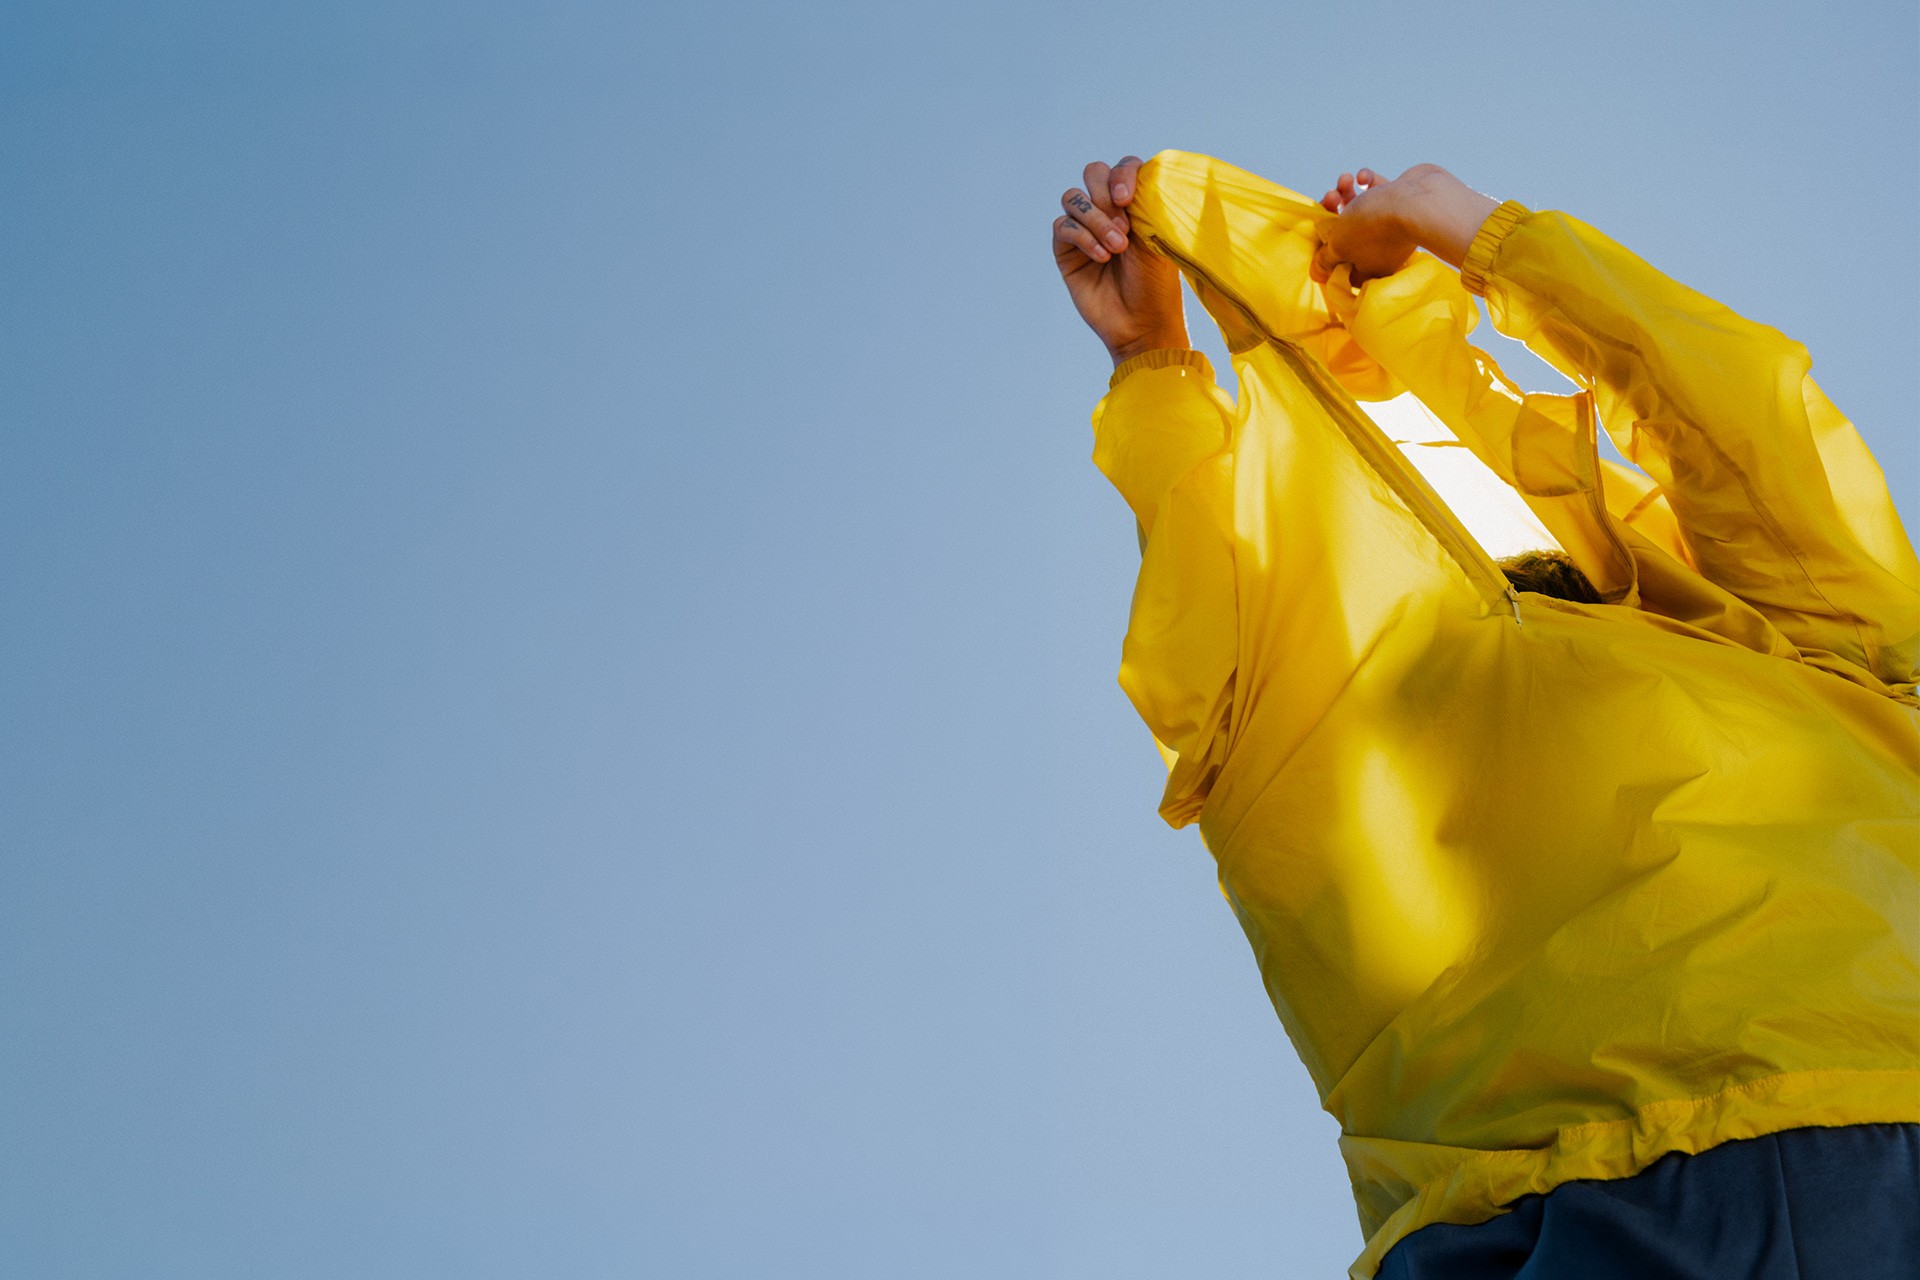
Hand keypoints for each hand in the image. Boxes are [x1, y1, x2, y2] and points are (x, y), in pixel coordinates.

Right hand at [1052, 156, 1187, 366]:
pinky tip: (1101, 257)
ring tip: (1116, 248)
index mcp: (1135, 203)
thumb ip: (1144, 201)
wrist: (1142, 324)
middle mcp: (1108, 211)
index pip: (1123, 168)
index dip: (1122, 175)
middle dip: (1106, 195)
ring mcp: (1085, 230)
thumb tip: (1127, 178)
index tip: (1127, 199)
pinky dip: (1083, 238)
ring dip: (1096, 220)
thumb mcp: (1158, 236)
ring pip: (1073, 198)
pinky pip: (1063, 226)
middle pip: (1093, 173)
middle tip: (1124, 226)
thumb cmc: (1158, 283)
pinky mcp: (1066, 251)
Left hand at [1312, 164, 1499, 285]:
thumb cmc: (1374, 227)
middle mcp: (1381, 249)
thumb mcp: (1340, 245)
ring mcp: (1392, 223)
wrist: (1419, 200)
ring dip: (1347, 190)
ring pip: (1361, 206)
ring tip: (1346, 179)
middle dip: (1334, 210)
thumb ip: (1327, 257)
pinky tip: (1365, 177)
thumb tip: (1319, 269)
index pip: (1340, 262)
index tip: (1321, 232)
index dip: (1325, 248)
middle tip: (1332, 196)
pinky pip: (1379, 189)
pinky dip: (1369, 181)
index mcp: (1367, 267)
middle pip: (1347, 231)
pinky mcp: (1401, 200)